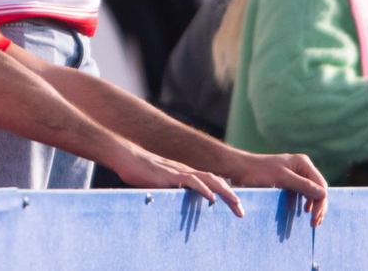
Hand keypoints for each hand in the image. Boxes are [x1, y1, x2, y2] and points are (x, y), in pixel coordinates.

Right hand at [110, 144, 244, 217]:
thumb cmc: (139, 171)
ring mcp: (179, 172)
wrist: (126, 156)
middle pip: (216, 181)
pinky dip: (203, 189)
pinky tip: (211, 197)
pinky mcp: (170, 175)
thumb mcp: (158, 184)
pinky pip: (191, 182)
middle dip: (231, 195)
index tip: (235, 206)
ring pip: (209, 180)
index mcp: (185, 174)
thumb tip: (175, 205)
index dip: (225, 193)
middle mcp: (186, 171)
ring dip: (224, 192)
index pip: (211, 182)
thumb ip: (169, 191)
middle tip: (241, 211)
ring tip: (236, 202)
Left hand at [225, 150, 327, 227]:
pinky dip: (305, 203)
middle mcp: (302, 167)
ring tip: (312, 222)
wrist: (241, 169)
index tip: (314, 219)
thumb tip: (323, 194)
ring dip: (313, 206)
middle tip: (315, 224)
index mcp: (303, 163)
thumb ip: (303, 185)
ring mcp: (296, 174)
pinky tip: (304, 211)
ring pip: (311, 192)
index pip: (320, 185)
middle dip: (318, 207)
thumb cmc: (259, 171)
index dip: (320, 203)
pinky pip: (302, 194)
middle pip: (318, 189)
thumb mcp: (282, 178)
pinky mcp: (289, 181)